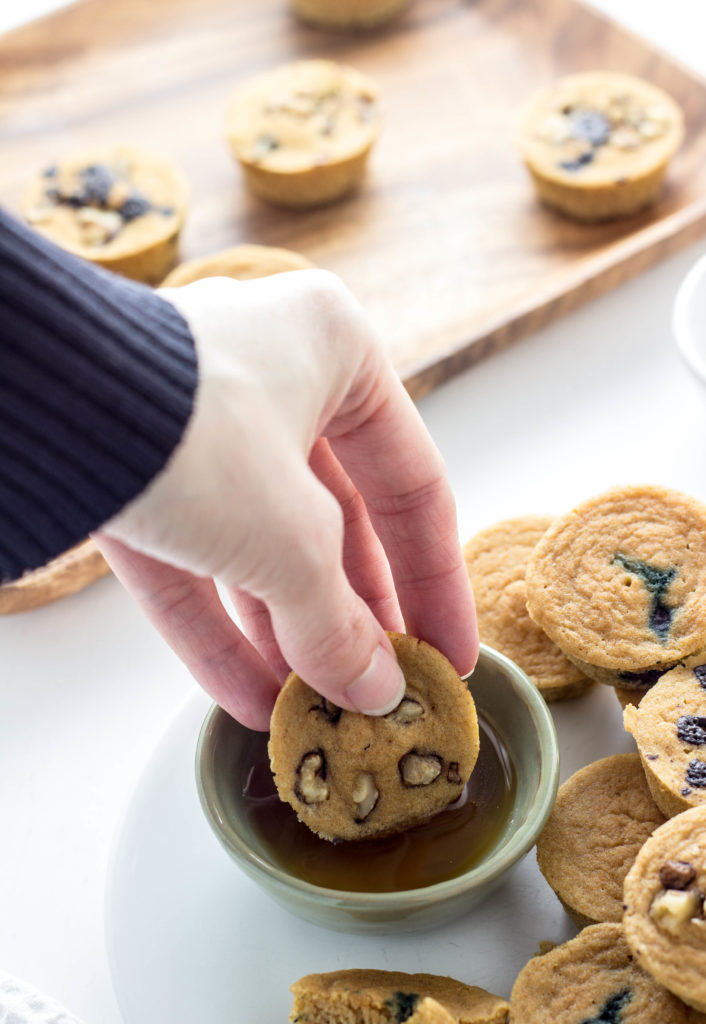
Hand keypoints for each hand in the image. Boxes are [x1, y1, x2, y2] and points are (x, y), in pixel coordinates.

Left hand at [94, 271, 477, 729]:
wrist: (29, 398)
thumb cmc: (192, 428)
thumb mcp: (290, 539)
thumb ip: (339, 621)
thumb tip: (376, 691)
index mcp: (336, 350)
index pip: (412, 484)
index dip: (436, 582)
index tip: (445, 656)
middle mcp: (270, 374)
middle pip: (334, 519)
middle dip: (351, 616)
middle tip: (376, 690)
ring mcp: (196, 421)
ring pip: (258, 542)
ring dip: (284, 633)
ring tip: (312, 712)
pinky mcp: (133, 468)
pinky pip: (190, 557)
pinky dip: (217, 627)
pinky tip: (248, 701)